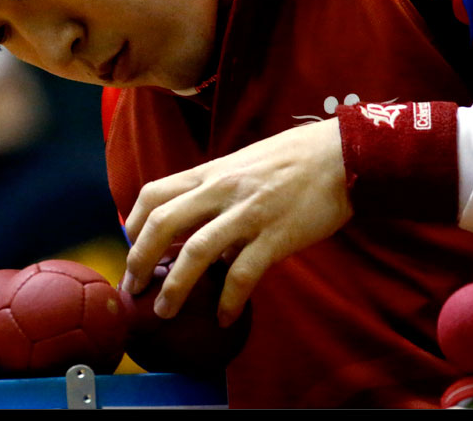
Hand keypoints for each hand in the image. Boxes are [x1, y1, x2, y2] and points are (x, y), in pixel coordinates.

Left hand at [121, 117, 352, 326]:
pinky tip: (223, 318)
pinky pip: (241, 275)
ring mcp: (247, 213)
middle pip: (162, 224)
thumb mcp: (243, 163)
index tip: (130, 245)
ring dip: (174, 288)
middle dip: (138, 259)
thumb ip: (217, 190)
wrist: (342, 154)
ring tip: (165, 312)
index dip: (133, 222)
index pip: (153, 193)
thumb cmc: (293, 157)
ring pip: (194, 252)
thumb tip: (200, 224)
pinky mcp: (274, 237)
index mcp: (211, 172)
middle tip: (133, 288)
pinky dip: (228, 300)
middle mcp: (221, 190)